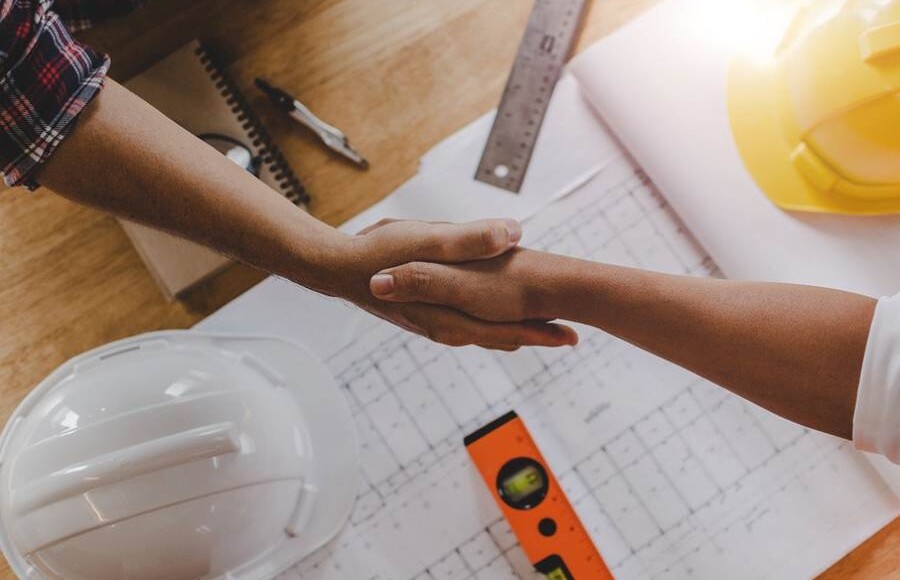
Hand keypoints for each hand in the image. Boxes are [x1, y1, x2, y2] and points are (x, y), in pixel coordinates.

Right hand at [327, 219, 576, 349]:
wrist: (337, 268)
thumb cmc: (379, 253)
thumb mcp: (426, 240)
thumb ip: (470, 240)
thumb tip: (513, 233)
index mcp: (449, 314)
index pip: (506, 329)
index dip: (540, 331)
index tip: (571, 334)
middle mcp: (445, 326)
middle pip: (500, 336)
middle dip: (534, 335)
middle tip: (569, 336)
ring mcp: (435, 322)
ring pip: (485, 332)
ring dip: (514, 331)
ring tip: (544, 329)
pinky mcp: (427, 314)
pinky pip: (469, 324)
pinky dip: (492, 324)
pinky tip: (497, 318)